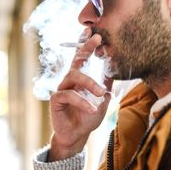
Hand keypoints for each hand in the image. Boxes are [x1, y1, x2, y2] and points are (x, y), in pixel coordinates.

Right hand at [48, 30, 112, 160]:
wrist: (77, 136)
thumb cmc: (88, 117)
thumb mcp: (102, 100)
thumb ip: (105, 85)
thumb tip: (114, 69)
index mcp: (79, 79)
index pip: (82, 58)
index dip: (86, 45)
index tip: (94, 33)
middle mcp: (69, 81)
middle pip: (76, 62)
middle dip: (86, 49)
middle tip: (98, 42)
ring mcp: (61, 89)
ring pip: (73, 77)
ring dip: (89, 83)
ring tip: (100, 93)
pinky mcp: (56, 100)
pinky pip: (68, 95)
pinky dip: (82, 102)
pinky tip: (92, 109)